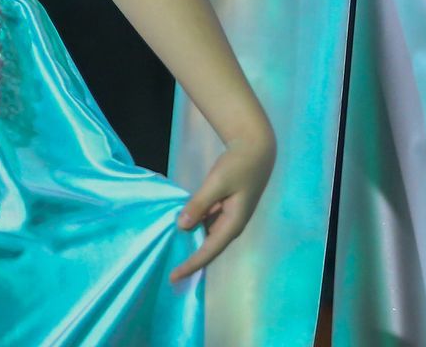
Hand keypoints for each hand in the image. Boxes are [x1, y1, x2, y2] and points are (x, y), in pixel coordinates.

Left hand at [170, 126, 275, 282]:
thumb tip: (182, 226)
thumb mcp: (217, 183)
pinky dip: (194, 226)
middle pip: (208, 249)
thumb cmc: (238, 166)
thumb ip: (199, 204)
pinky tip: (179, 227)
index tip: (174, 276)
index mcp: (233, 224)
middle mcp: (231, 226)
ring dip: (191, 244)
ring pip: (206, 236)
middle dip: (190, 260)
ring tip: (171, 253)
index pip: (208, 251)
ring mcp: (228, 218)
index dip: (191, 265)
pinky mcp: (224, 208)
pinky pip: (206, 223)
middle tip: (169, 271)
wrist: (255, 149)